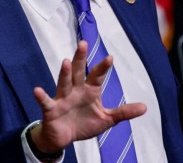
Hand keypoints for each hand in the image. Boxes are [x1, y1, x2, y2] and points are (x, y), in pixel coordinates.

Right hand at [29, 40, 146, 153]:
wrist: (65, 138)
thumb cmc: (85, 124)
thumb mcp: (107, 119)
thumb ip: (123, 112)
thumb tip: (145, 107)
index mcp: (90, 91)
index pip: (97, 76)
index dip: (103, 68)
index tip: (110, 57)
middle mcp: (76, 90)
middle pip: (78, 71)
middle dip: (80, 58)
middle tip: (83, 44)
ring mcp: (62, 98)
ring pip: (64, 83)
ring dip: (64, 73)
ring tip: (66, 62)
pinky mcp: (51, 109)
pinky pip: (46, 102)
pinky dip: (41, 96)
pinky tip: (37, 90)